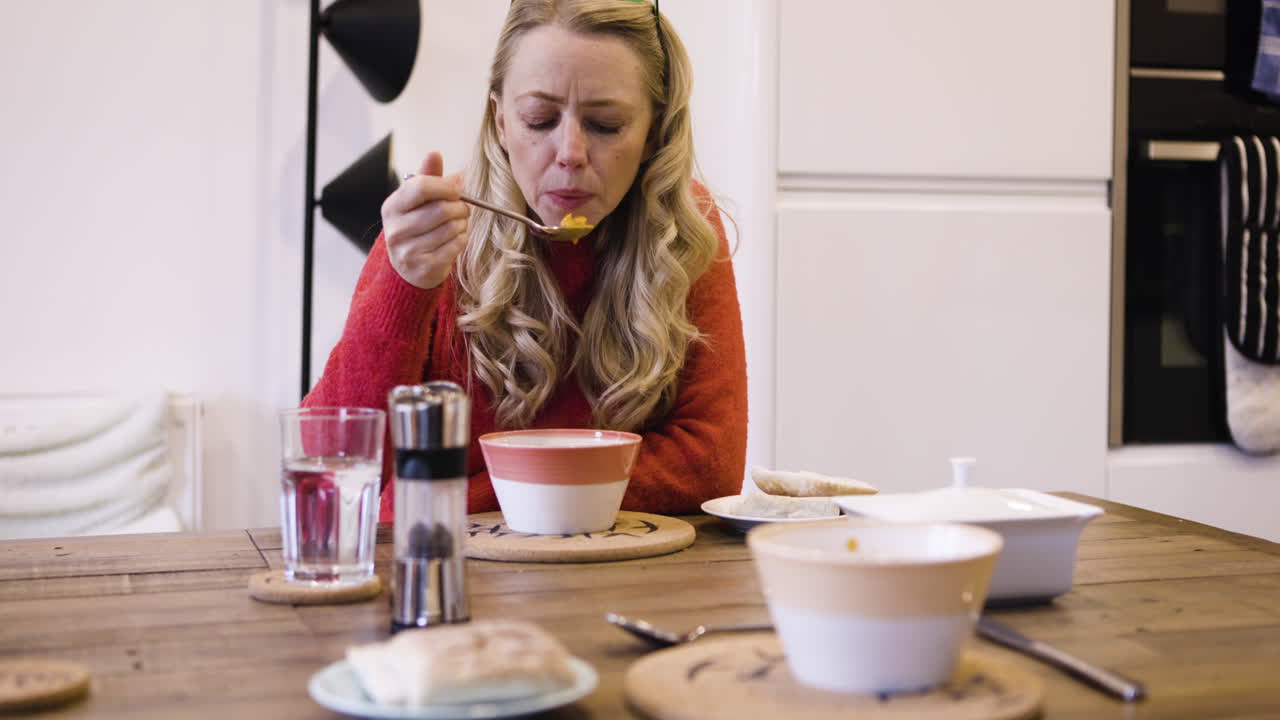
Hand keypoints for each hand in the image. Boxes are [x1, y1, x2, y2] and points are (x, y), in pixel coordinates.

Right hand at [381, 152, 469, 289]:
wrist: (409, 269)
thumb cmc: (417, 227)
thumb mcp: (417, 201)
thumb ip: (427, 177)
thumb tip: (435, 154)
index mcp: (392, 207)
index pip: (421, 187)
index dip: (445, 186)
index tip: (457, 190)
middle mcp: (395, 230)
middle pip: (441, 209)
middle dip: (459, 207)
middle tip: (463, 209)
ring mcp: (408, 251)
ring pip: (451, 228)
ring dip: (462, 224)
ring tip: (458, 224)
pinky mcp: (424, 268)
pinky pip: (455, 246)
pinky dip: (462, 239)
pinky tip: (457, 238)